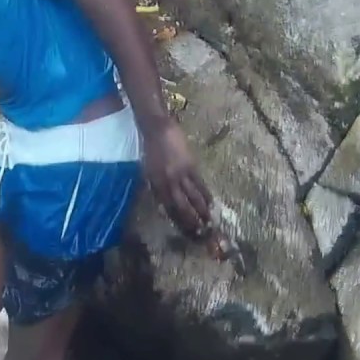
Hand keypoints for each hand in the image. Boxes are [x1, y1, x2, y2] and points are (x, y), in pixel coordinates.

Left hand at [143, 118, 211, 235]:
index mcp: (154, 183)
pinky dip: (206, 195)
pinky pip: (199, 185)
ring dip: (201, 210)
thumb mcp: (148, 169)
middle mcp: (166, 182)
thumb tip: (166, 201)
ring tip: (208, 220)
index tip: (185, 229)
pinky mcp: (191, 166)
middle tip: (200, 230)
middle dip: (190, 220)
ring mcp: (179, 175)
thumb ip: (157, 185)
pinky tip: (211, 203)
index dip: (176, 219)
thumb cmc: (150, 148)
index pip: (166, 206)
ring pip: (192, 197)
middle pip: (180, 206)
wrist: (157, 129)